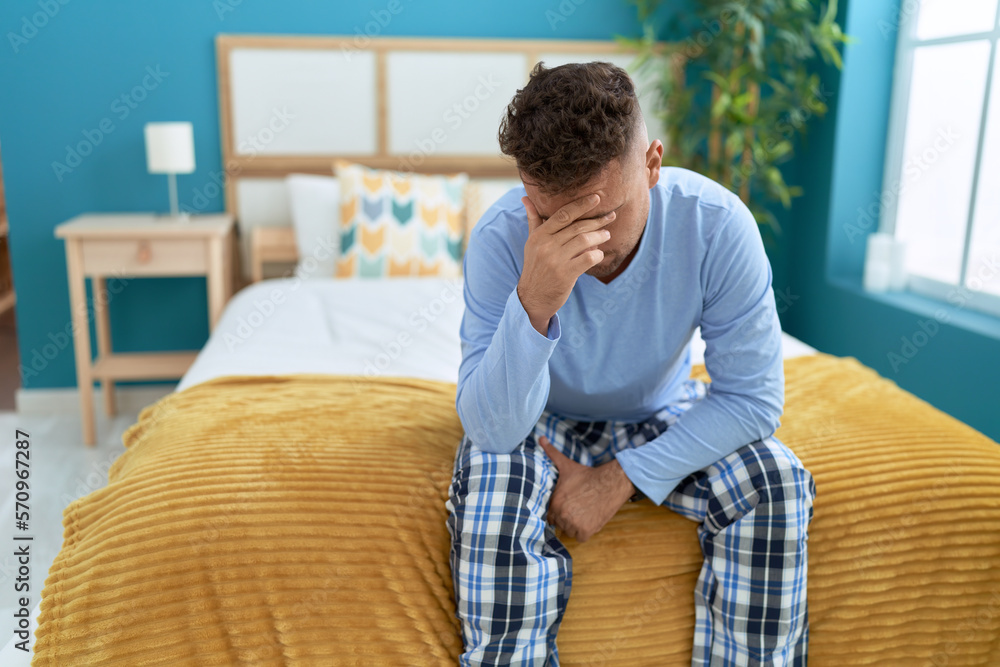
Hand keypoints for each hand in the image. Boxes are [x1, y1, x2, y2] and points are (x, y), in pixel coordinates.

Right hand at [517, 194, 615, 335]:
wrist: (532, 297)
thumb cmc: (535, 267)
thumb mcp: (531, 243)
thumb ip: (533, 220)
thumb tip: (526, 198)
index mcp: (539, 235)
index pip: (563, 214)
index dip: (582, 205)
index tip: (597, 198)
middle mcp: (546, 245)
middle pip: (577, 227)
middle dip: (597, 220)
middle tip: (610, 216)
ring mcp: (555, 260)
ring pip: (584, 240)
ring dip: (599, 236)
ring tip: (607, 234)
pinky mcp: (565, 274)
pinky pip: (588, 258)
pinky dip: (597, 254)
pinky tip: (599, 254)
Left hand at [537, 435, 634, 542]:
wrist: (611, 483)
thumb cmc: (587, 475)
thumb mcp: (566, 465)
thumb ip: (551, 453)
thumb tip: (540, 437)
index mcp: (554, 502)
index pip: (549, 515)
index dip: (557, 510)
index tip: (566, 505)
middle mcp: (562, 515)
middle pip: (559, 523)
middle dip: (566, 518)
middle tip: (576, 508)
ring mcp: (574, 525)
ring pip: (569, 531)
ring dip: (574, 526)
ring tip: (583, 513)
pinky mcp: (586, 532)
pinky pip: (579, 538)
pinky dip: (584, 532)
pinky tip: (589, 520)